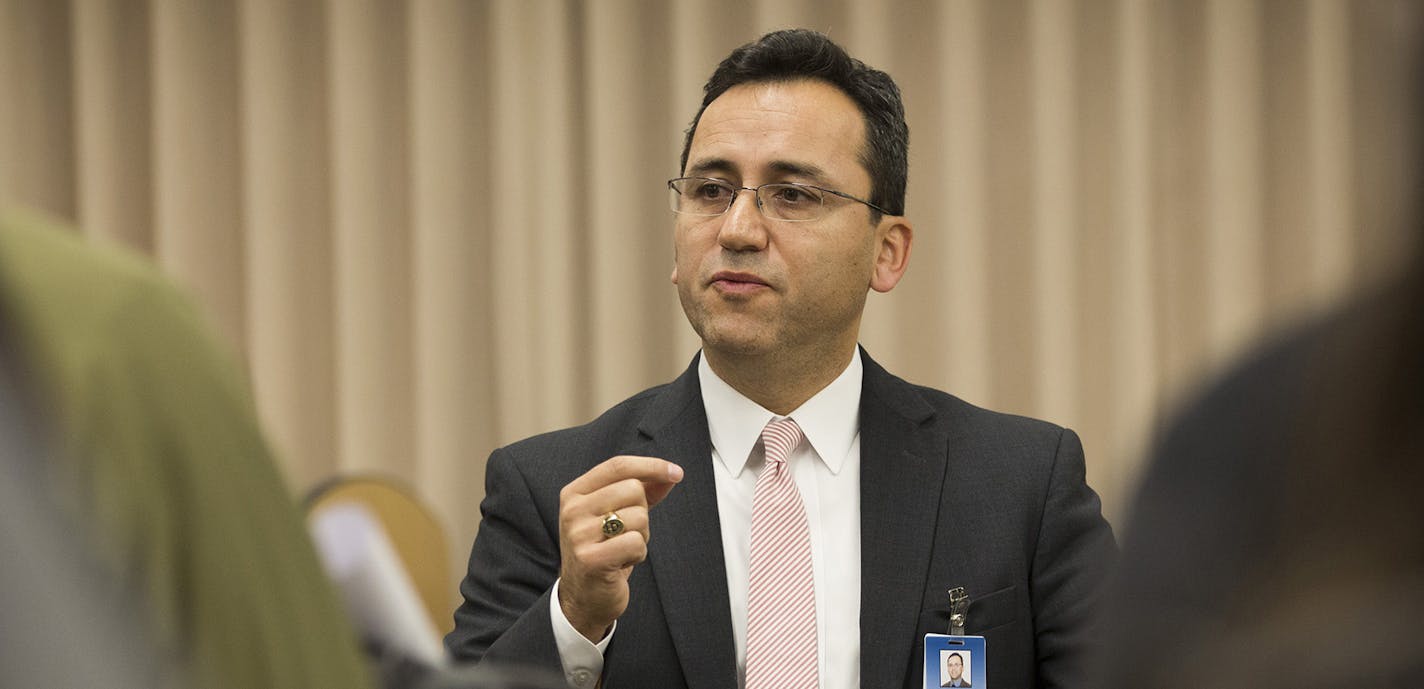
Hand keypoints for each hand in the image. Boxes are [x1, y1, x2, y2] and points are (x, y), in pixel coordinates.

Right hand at [557, 455, 683, 640]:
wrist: (583, 598)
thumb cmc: (603, 552)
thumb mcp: (616, 516)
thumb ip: (642, 492)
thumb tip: (671, 474)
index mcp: (575, 493)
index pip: (617, 466)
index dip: (651, 466)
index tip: (676, 472)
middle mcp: (572, 510)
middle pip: (633, 489)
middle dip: (643, 513)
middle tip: (627, 533)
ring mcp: (578, 534)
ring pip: (638, 516)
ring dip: (641, 537)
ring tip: (621, 550)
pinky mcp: (591, 559)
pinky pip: (636, 543)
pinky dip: (638, 554)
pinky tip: (621, 564)